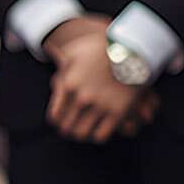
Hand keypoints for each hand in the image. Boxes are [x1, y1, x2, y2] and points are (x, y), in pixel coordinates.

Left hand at [44, 17, 156, 142]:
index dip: (58, 121)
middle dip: (69, 129)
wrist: (134, 50)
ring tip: (85, 131)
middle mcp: (81, 98)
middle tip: (73, 129)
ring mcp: (100, 106)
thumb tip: (49, 48)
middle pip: (66, 128)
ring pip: (82, 134)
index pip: (54, 116)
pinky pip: (101, 135)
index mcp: (68, 85)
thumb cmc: (103, 48)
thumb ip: (61, 54)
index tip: (61, 121)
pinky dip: (98, 135)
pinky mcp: (118, 112)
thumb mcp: (77, 48)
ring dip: (82, 134)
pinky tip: (100, 130)